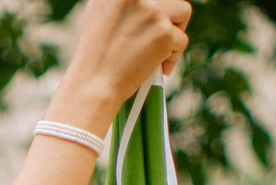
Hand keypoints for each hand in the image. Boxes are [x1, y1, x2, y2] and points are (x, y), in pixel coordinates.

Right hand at [57, 0, 191, 112]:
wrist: (93, 85)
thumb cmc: (95, 57)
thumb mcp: (99, 15)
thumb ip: (123, 3)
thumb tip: (147, 2)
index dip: (156, 6)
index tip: (153, 20)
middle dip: (169, 16)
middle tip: (158, 36)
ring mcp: (151, 12)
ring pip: (182, 11)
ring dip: (174, 32)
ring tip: (159, 51)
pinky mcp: (163, 33)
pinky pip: (181, 39)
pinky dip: (172, 56)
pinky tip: (156, 67)